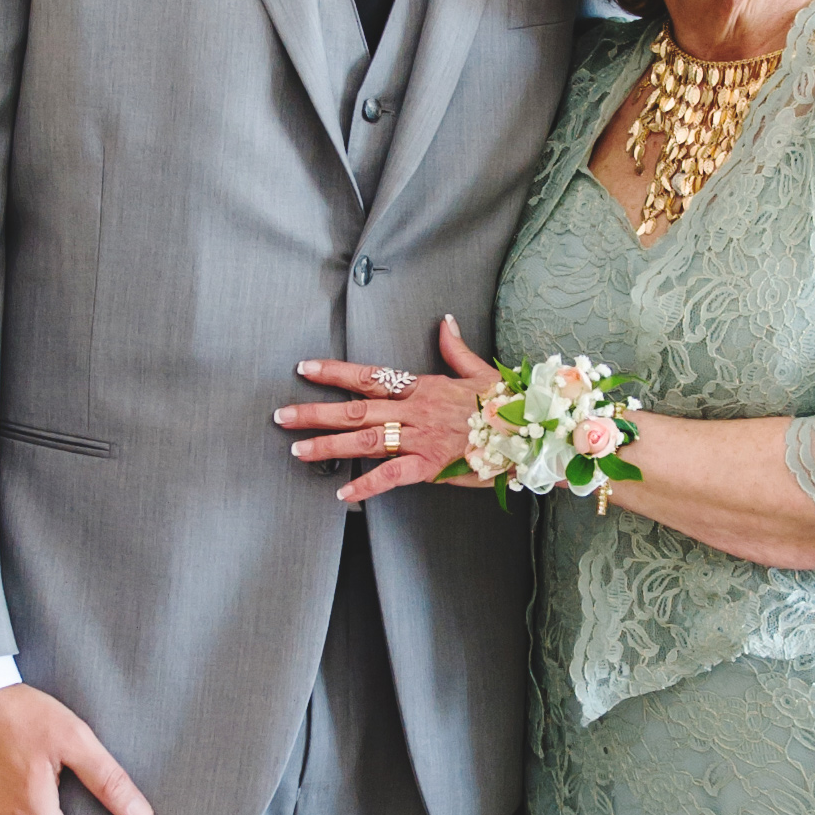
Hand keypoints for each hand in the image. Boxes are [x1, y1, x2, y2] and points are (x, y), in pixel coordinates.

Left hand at [276, 314, 500, 507]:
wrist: (533, 432)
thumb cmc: (508, 403)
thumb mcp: (480, 370)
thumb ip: (455, 348)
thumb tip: (445, 322)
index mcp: (422, 386)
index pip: (368, 376)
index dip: (333, 372)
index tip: (303, 369)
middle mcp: (415, 411)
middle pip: (355, 410)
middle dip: (315, 412)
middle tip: (281, 416)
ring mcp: (422, 438)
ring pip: (366, 441)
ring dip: (329, 446)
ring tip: (298, 449)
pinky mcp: (432, 466)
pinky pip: (393, 476)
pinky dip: (367, 486)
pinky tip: (343, 493)